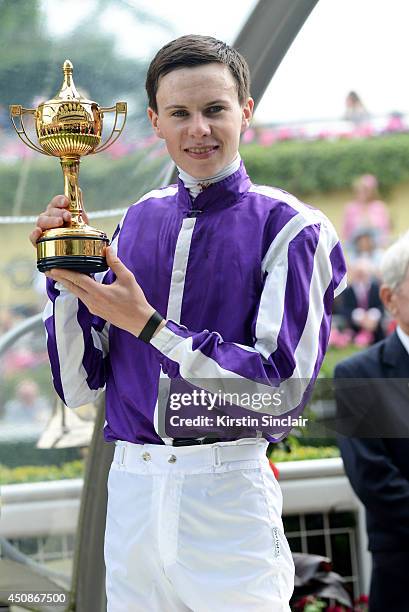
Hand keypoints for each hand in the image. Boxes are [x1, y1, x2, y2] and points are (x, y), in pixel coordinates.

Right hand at [29, 193, 88, 246]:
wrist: (76, 247)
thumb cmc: (75, 230)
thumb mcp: (80, 218)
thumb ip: (78, 205)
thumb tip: (78, 190)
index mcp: (57, 210)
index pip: (56, 202)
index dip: (60, 200)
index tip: (66, 202)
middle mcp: (48, 217)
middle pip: (49, 211)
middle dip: (59, 212)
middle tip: (67, 216)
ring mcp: (42, 228)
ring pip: (41, 222)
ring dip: (50, 221)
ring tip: (60, 223)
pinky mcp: (39, 240)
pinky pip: (33, 237)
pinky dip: (35, 234)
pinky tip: (38, 232)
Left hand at [45, 246, 163, 337]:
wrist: (139, 321)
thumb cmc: (135, 301)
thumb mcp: (127, 279)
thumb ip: (116, 264)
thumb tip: (108, 250)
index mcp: (99, 293)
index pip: (77, 280)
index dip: (64, 273)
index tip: (53, 268)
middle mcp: (92, 301)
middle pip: (71, 288)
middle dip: (59, 278)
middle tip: (48, 270)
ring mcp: (93, 307)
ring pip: (76, 293)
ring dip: (67, 284)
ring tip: (59, 276)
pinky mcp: (95, 311)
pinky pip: (82, 298)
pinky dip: (77, 289)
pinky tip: (76, 284)